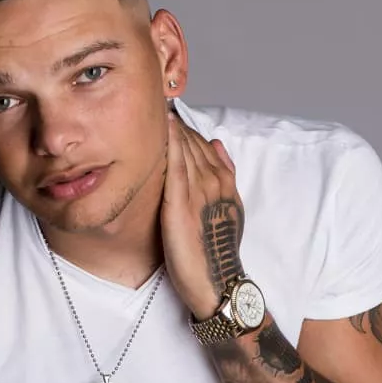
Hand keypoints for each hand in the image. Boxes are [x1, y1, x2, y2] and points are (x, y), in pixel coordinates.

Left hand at [161, 112, 245, 319]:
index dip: (185, 128)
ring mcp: (199, 191)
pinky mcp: (181, 203)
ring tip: (153, 104)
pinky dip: (169, 143)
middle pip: (192, 141)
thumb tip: (216, 144)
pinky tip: (160, 127)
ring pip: (184, 148)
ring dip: (171, 126)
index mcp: (225, 182)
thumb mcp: (228, 209)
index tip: (166, 111)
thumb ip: (224, 176)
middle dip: (175, 122)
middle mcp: (215, 182)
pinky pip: (174, 164)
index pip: (203, 143)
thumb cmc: (215, 251)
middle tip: (154, 100)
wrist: (216, 282)